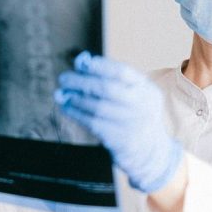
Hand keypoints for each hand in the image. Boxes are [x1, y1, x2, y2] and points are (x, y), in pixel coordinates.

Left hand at [54, 52, 183, 192]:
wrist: (149, 150)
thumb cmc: (134, 113)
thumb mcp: (133, 93)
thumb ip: (110, 77)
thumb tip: (80, 62)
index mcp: (146, 89)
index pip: (122, 72)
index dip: (99, 66)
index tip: (80, 62)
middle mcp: (142, 106)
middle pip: (106, 89)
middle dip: (81, 82)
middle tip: (63, 78)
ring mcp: (131, 124)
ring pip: (97, 107)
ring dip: (75, 98)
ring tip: (62, 93)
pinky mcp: (119, 140)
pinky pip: (92, 123)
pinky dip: (76, 113)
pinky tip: (66, 107)